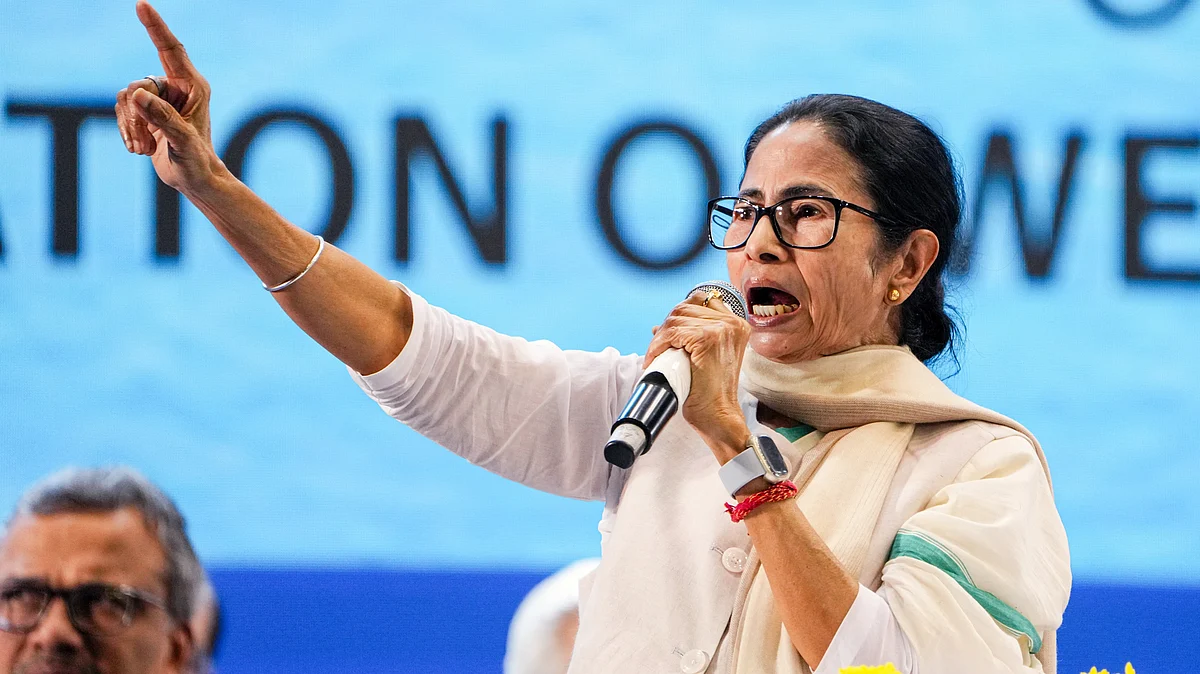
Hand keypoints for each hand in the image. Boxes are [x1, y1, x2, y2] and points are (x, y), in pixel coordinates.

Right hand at [115, 1, 225, 193]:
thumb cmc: (197, 162)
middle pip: (137, 85)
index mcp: (193, 86)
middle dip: (136, 116)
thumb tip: (136, 95)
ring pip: (126, 98)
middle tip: (146, 143)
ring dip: (130, 126)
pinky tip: (141, 149)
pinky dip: (126, 130)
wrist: (196, 180)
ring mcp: (159, 98)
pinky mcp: (146, 111)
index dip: (155, 27)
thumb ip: (162, 118)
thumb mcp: (182, 141)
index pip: (170, 49)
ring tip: (144, 149)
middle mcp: (176, 87)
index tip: (141, 4)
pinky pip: (122, 110)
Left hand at [645, 291, 751, 462]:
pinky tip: (654, 357)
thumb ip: (692, 336)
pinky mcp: (707, 338)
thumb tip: (659, 326)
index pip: (700, 301)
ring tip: (655, 355)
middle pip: (685, 308)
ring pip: (676, 319)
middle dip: (666, 326)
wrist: (718, 415)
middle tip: (657, 348)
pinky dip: (658, 344)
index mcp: (736, 325)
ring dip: (660, 337)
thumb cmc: (711, 392)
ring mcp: (721, 329)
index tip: (668, 335)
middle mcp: (732, 323)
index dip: (679, 316)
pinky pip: (673, 332)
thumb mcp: (707, 356)